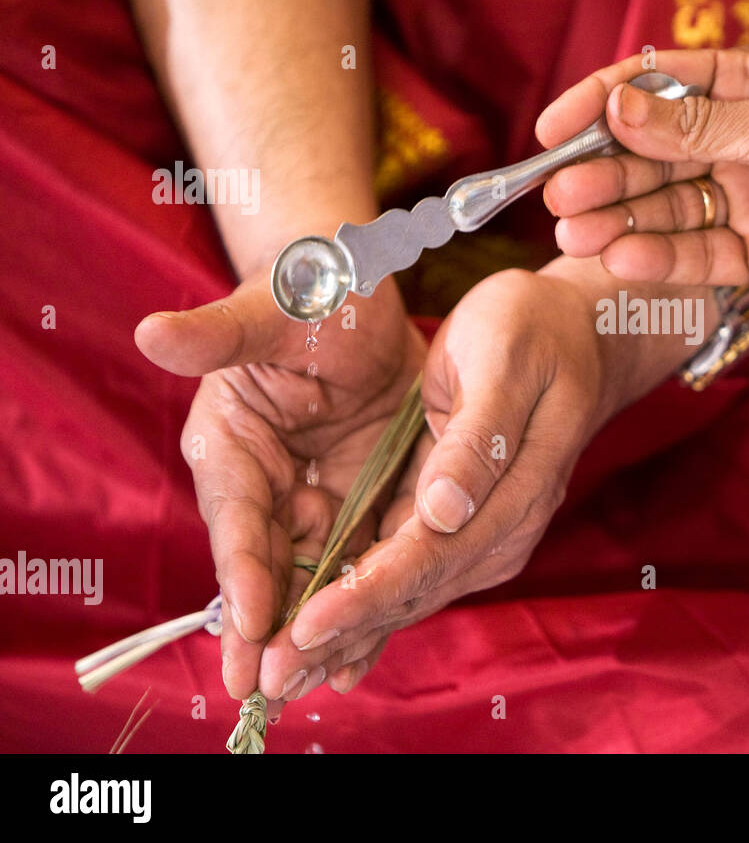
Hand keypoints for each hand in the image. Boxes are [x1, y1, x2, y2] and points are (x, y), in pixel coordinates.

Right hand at [135, 274, 425, 710]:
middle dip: (271, 627)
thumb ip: (220, 335)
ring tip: (319, 686)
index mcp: (232, 445)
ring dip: (315, 630)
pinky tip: (363, 655)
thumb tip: (152, 334)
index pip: (238, 519)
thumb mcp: (273, 312)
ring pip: (313, 576)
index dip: (245, 571)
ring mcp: (313, 496)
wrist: (363, 298)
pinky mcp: (358, 501)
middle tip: (272, 688)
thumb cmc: (311, 293)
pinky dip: (360, 606)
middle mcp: (266, 483)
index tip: (253, 622)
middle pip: (269, 565)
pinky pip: (357, 561)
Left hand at [258, 267, 611, 694]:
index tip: (309, 620)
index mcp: (519, 484)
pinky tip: (327, 635)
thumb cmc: (533, 331)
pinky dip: (370, 608)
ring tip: (286, 671)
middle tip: (275, 672)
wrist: (575, 337)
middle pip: (422, 589)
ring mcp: (494, 533)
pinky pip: (418, 576)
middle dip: (348, 630)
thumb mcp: (504, 359)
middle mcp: (510, 525)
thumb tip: (443, 514)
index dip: (370, 590)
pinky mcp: (472, 529)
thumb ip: (479, 439)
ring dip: (354, 633)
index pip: (435, 552)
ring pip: (417, 594)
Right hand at [538, 45, 748, 300]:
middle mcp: (743, 142)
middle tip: (557, 193)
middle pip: (655, 155)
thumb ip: (699, 125)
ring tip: (573, 232)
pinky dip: (660, 260)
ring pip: (669, 210)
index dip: (603, 104)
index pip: (660, 88)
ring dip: (620, 220)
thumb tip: (619, 109)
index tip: (554, 128)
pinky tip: (622, 260)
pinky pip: (699, 256)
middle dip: (605, 174)